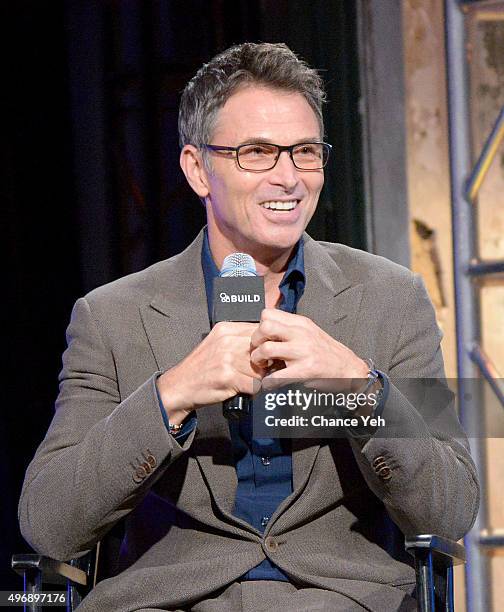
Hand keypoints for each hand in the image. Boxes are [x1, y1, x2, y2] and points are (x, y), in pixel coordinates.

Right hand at [157, 321, 265, 424]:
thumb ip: (238, 339)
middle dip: (265, 363)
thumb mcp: (217, 343)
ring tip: (247, 381)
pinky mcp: (227, 377)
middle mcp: (227, 341)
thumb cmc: (200, 368)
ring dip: (258, 379)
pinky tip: (243, 389)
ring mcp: (227, 358)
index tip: (264, 356)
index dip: (266, 345)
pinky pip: (255, 385)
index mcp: (226, 329)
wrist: (179, 386)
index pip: (260, 331)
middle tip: (258, 371)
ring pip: (261, 369)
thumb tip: (267, 343)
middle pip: (263, 349)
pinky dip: (252, 391)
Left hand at [250, 309, 367, 390]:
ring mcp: (303, 351)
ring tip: (264, 367)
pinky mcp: (305, 370)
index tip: (263, 339)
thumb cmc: (327, 353)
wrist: (349, 369)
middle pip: (264, 327)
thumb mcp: (309, 333)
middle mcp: (301, 334)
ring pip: (267, 349)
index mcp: (300, 323)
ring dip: (258, 361)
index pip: (268, 313)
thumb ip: (290, 329)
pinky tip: (271, 383)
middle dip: (255, 341)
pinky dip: (268, 382)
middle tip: (258, 352)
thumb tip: (265, 330)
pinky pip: (276, 376)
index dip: (259, 326)